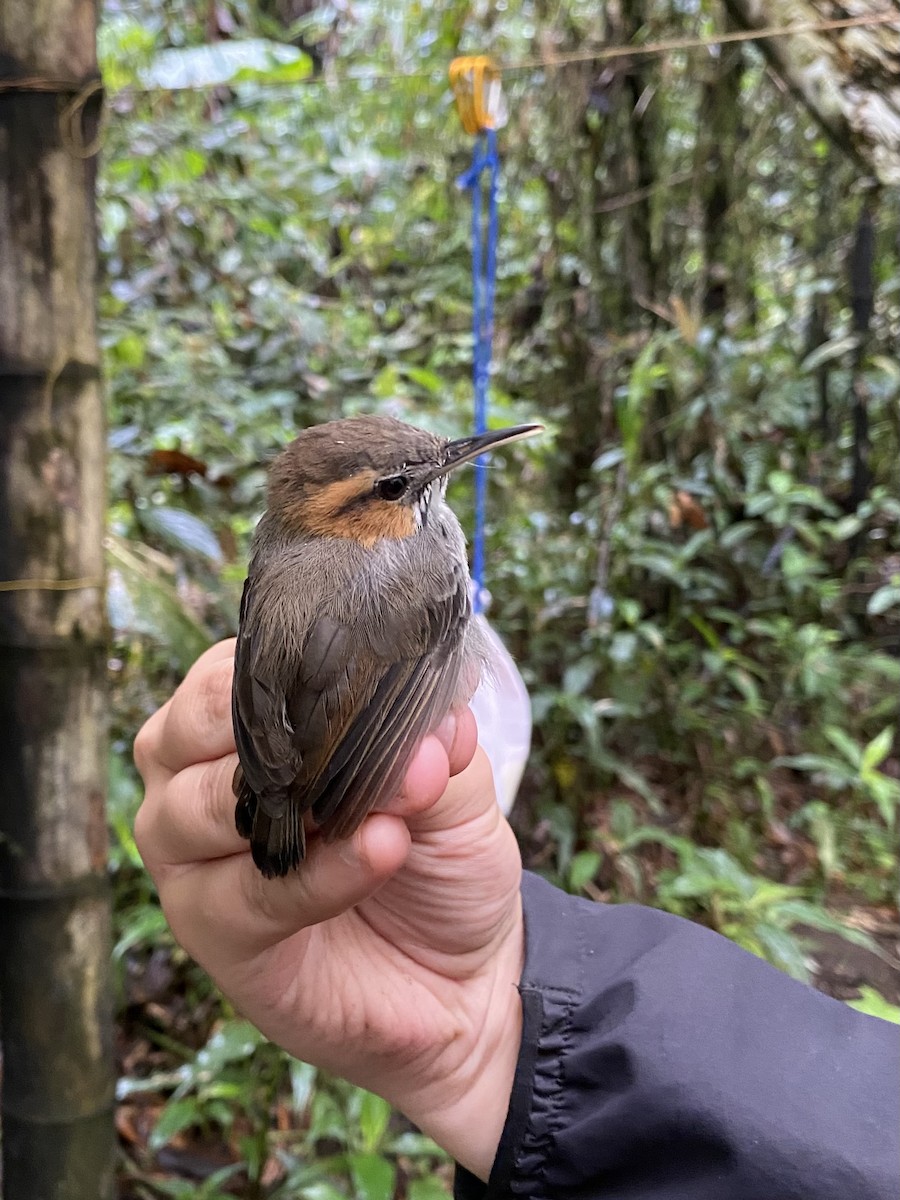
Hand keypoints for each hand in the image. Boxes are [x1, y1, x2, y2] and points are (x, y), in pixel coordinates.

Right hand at [134, 640, 523, 1180]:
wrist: (462, 978)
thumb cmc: (438, 858)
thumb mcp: (455, 789)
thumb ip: (437, 747)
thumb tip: (436, 719)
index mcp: (241, 726)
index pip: (229, 670)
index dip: (289, 665)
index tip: (364, 675)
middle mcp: (193, 782)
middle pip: (186, 728)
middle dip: (277, 730)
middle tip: (363, 741)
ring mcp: (191, 861)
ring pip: (194, 810)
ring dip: (296, 801)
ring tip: (389, 815)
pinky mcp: (213, 934)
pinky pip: (244, 894)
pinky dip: (317, 873)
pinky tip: (381, 852)